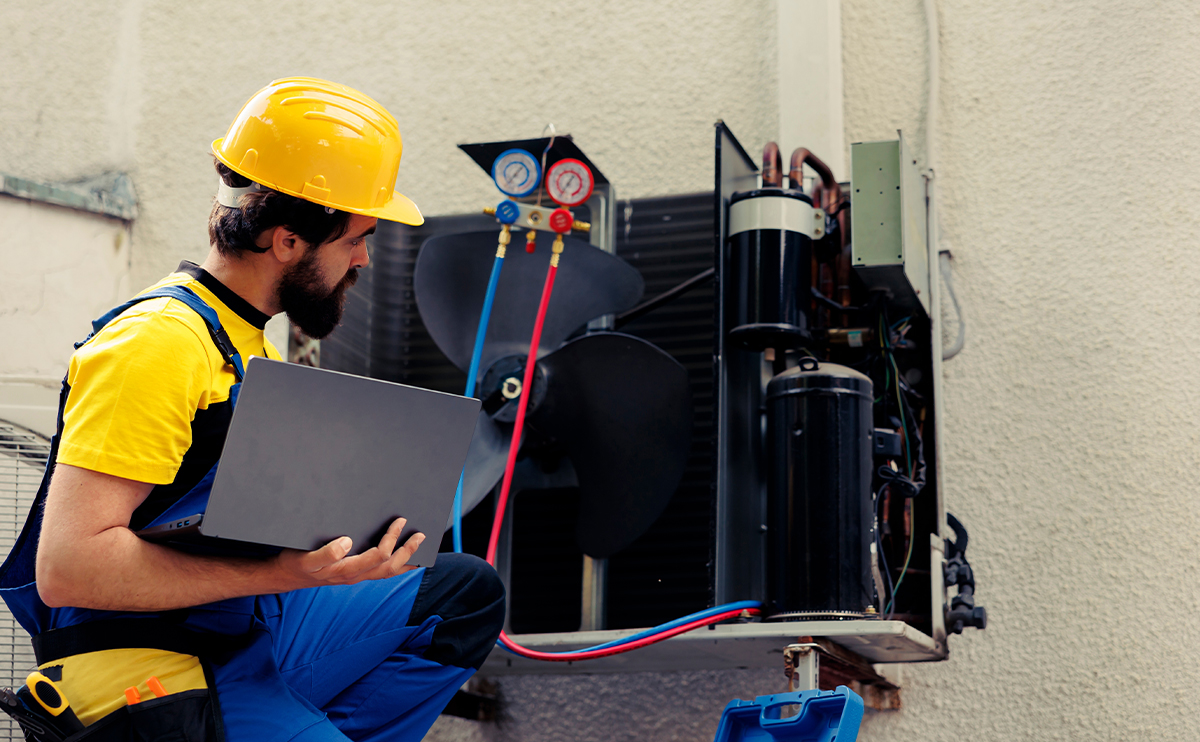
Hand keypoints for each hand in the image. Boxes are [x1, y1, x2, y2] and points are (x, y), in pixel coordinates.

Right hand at [275, 517, 424, 589]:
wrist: (286, 576)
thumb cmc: (297, 564)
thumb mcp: (305, 558)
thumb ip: (325, 553)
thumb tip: (347, 542)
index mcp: (346, 570)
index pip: (378, 555)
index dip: (391, 539)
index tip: (399, 521)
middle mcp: (355, 575)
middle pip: (389, 566)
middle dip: (407, 550)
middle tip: (420, 534)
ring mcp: (356, 576)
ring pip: (387, 572)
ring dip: (405, 560)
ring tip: (419, 547)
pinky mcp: (354, 574)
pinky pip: (380, 573)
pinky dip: (396, 567)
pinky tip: (403, 560)